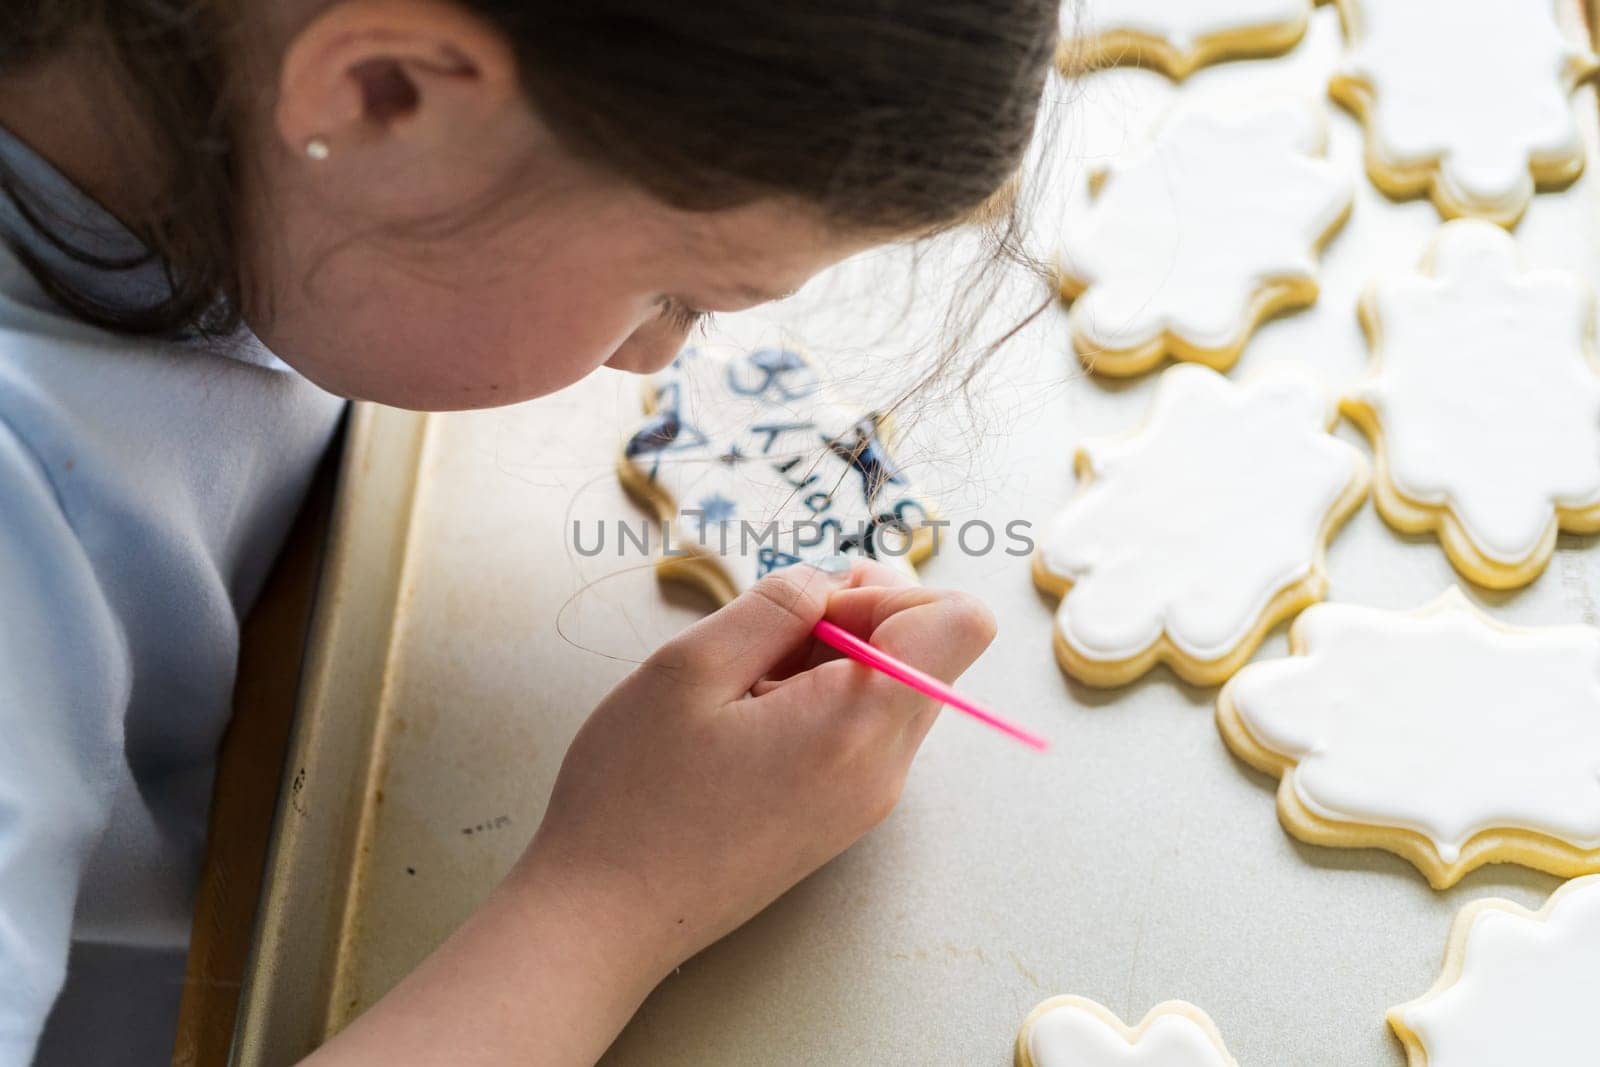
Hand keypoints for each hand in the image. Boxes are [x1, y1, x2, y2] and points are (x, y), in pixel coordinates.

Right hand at [303, 558, 994, 1066]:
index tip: (815, 607)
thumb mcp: (692, 665)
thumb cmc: (635, 793)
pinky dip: (821, 704)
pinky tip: (746, 721)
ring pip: (893, 689)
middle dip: (858, 620)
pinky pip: (863, 732)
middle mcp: (885, 767)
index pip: (960, 620)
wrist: (606, 918)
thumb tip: (842, 582)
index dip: (893, 587)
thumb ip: (779, 603)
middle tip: (764, 639)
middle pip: (930, 652)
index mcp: (860, 723)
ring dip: (833, 662)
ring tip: (744, 686)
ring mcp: (869, 800)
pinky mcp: (842, 819)